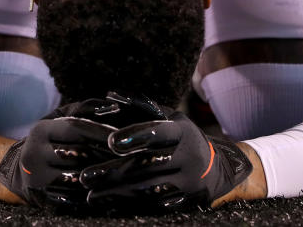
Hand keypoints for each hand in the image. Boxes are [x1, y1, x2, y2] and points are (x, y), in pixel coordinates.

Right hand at [0, 93, 167, 208]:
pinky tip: (116, 191)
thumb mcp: (63, 118)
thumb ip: (87, 109)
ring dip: (105, 177)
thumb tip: (114, 105)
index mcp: (41, 130)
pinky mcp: (44, 201)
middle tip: (137, 155)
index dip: (103, 131)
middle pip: (79, 154)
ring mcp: (37, 180)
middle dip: (109, 155)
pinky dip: (96, 195)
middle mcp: (34, 155)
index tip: (127, 135)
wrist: (23, 172)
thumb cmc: (54, 139)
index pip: (76, 128)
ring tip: (131, 173)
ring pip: (78, 178)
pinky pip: (74, 199)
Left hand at [79, 109, 252, 210]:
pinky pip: (154, 207)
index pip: (158, 132)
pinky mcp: (185, 202)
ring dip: (116, 194)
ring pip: (148, 189)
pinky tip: (108, 206)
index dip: (135, 136)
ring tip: (90, 195)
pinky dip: (129, 207)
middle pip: (147, 165)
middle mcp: (188, 156)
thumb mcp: (168, 118)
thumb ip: (140, 107)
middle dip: (114, 172)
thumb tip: (110, 95)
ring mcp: (188, 182)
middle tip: (86, 176)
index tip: (111, 142)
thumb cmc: (180, 138)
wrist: (216, 169)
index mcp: (181, 132)